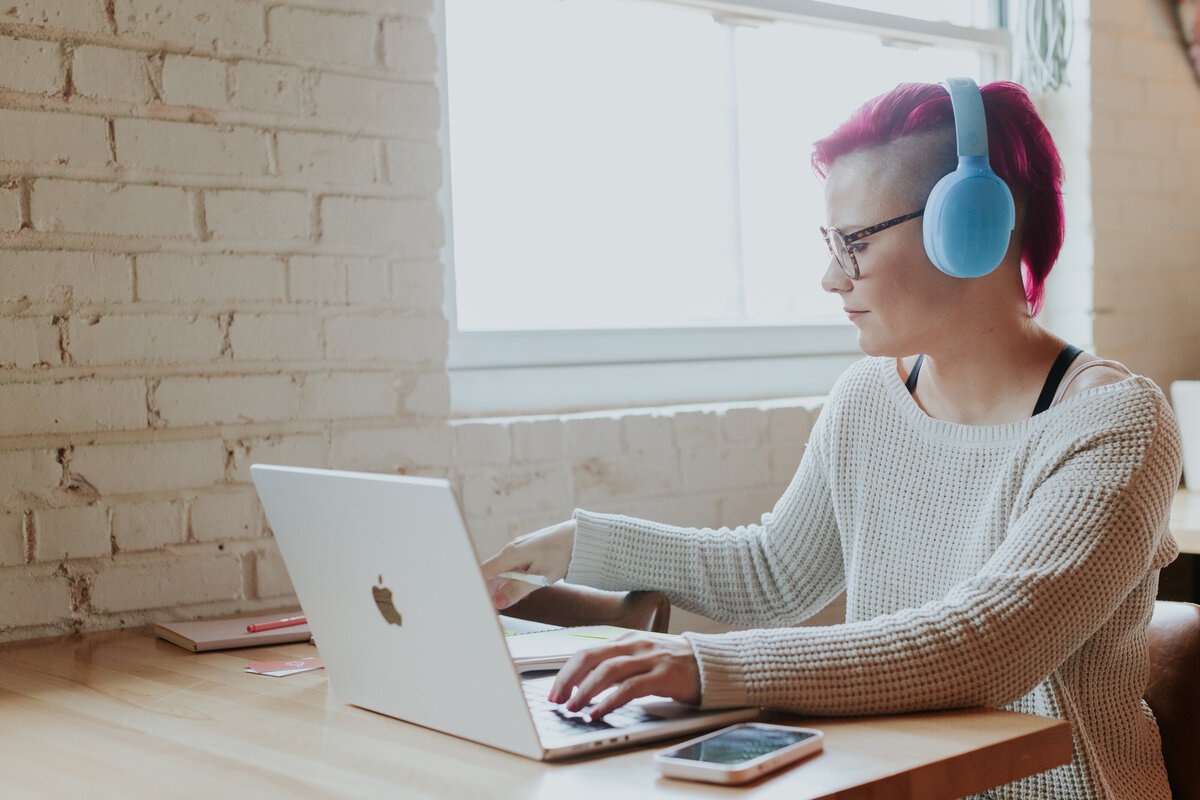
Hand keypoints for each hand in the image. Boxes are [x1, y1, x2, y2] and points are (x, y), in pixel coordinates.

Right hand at [480, 519, 575, 608]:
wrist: (580, 536)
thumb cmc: (561, 554)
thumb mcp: (539, 577)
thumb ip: (517, 590)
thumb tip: (498, 603)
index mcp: (510, 555)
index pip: (484, 572)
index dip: (480, 589)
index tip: (483, 604)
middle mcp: (511, 550)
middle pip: (492, 572)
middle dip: (492, 590)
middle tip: (497, 608)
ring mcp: (520, 549)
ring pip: (505, 570)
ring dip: (505, 587)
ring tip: (512, 601)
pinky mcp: (529, 550)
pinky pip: (516, 567)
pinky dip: (516, 580)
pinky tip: (526, 591)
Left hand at [548, 632, 700, 719]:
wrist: (713, 664)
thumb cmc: (675, 665)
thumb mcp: (642, 658)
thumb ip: (618, 666)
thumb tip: (586, 685)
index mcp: (626, 640)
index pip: (587, 652)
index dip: (567, 671)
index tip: (555, 690)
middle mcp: (635, 645)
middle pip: (591, 658)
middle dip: (568, 680)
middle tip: (556, 700)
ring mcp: (650, 658)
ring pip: (607, 671)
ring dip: (585, 691)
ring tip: (573, 708)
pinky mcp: (663, 675)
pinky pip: (629, 688)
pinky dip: (609, 702)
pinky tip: (598, 713)